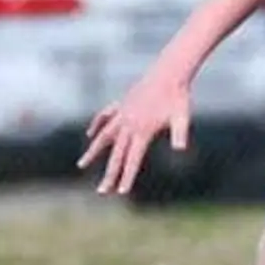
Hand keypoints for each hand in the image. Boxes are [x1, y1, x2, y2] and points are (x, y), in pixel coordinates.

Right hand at [76, 68, 192, 194]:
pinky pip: (105, 117)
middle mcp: (129, 124)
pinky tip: (90, 134)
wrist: (170, 72)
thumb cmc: (178, 97)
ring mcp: (123, 114)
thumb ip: (180, 133)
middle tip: (102, 192)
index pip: (132, 159)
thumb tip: (181, 148)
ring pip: (103, 136)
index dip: (126, 176)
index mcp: (143, 131)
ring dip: (93, 152)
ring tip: (81, 165)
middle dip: (110, 174)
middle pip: (116, 155)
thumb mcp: (182, 117)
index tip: (120, 192)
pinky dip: (97, 126)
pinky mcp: (122, 105)